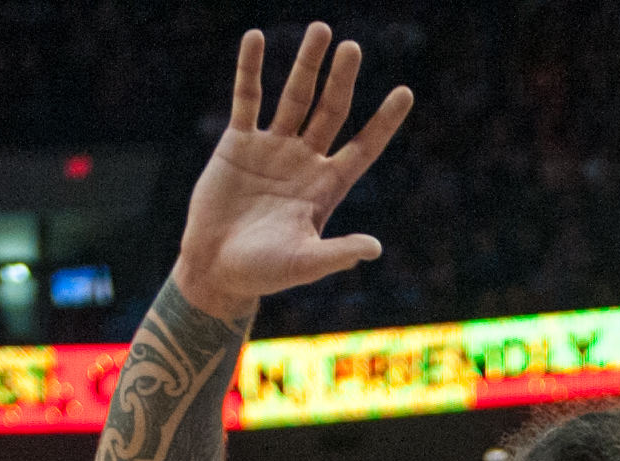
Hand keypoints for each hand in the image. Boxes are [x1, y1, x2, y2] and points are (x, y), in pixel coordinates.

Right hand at [174, 23, 414, 319]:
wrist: (215, 270)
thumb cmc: (263, 273)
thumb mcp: (304, 263)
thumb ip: (337, 253)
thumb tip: (374, 248)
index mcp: (326, 186)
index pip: (363, 147)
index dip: (384, 121)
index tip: (405, 91)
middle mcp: (304, 161)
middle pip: (330, 110)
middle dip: (342, 79)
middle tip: (353, 47)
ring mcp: (272, 148)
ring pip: (294, 96)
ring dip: (307, 64)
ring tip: (321, 29)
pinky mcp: (238, 143)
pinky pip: (247, 98)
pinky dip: (250, 68)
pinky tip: (256, 37)